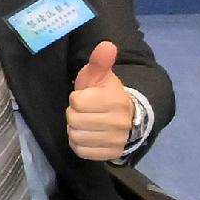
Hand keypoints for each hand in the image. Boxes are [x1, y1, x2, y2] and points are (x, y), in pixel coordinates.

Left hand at [64, 40, 139, 161]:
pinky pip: (81, 151)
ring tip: (85, 123)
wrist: (126, 117)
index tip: (85, 97)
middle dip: (74, 114)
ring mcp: (116, 140)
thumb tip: (106, 45)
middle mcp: (119, 122)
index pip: (77, 102)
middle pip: (74, 120)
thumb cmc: (105, 94)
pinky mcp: (111, 154)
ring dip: (75, 129)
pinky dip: (79, 144)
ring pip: (76, 136)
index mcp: (116, 100)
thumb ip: (100, 61)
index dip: (76, 98)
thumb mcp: (100, 76)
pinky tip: (87, 135)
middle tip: (84, 111)